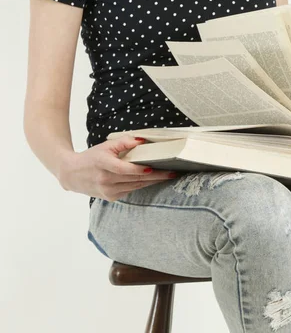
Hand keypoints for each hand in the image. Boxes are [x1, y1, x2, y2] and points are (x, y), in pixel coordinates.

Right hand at [57, 135, 176, 201]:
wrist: (72, 174)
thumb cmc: (92, 157)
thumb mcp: (105, 146)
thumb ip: (124, 142)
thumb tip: (142, 140)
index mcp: (103, 165)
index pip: (124, 169)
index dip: (139, 170)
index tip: (153, 168)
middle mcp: (105, 180)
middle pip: (135, 179)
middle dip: (156, 176)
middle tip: (172, 173)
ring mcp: (108, 191)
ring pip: (135, 186)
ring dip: (152, 182)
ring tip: (168, 176)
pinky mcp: (110, 197)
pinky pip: (131, 191)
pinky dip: (142, 185)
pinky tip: (153, 181)